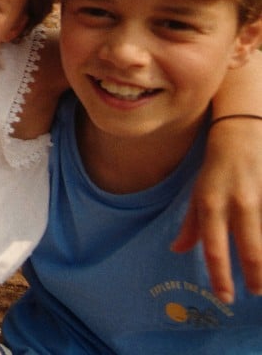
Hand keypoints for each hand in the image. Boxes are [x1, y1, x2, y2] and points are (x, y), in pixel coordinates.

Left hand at [172, 118, 261, 302]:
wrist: (240, 135)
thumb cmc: (215, 171)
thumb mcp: (197, 195)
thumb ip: (191, 226)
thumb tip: (177, 251)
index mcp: (211, 205)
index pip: (214, 249)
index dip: (220, 276)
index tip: (226, 297)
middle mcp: (238, 204)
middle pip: (251, 250)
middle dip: (256, 278)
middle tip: (256, 293)